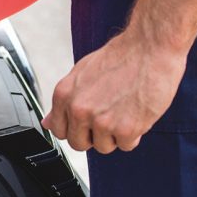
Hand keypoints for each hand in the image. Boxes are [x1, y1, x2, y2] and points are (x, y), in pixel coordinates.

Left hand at [41, 28, 186, 152]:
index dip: (74, 128)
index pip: (58, 130)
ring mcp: (101, 121)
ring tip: (123, 110)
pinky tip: (136, 113)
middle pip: (78, 144)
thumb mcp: (81, 73)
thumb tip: (47, 123)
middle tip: (107, 118)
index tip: (86, 123)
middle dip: (93, 135)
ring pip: (103, 147)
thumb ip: (64, 101)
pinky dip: (133, 134)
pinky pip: (126, 145)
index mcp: (64, 94)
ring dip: (115, 135)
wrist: (148, 48)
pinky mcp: (126, 129)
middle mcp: (78, 109)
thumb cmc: (118, 58)